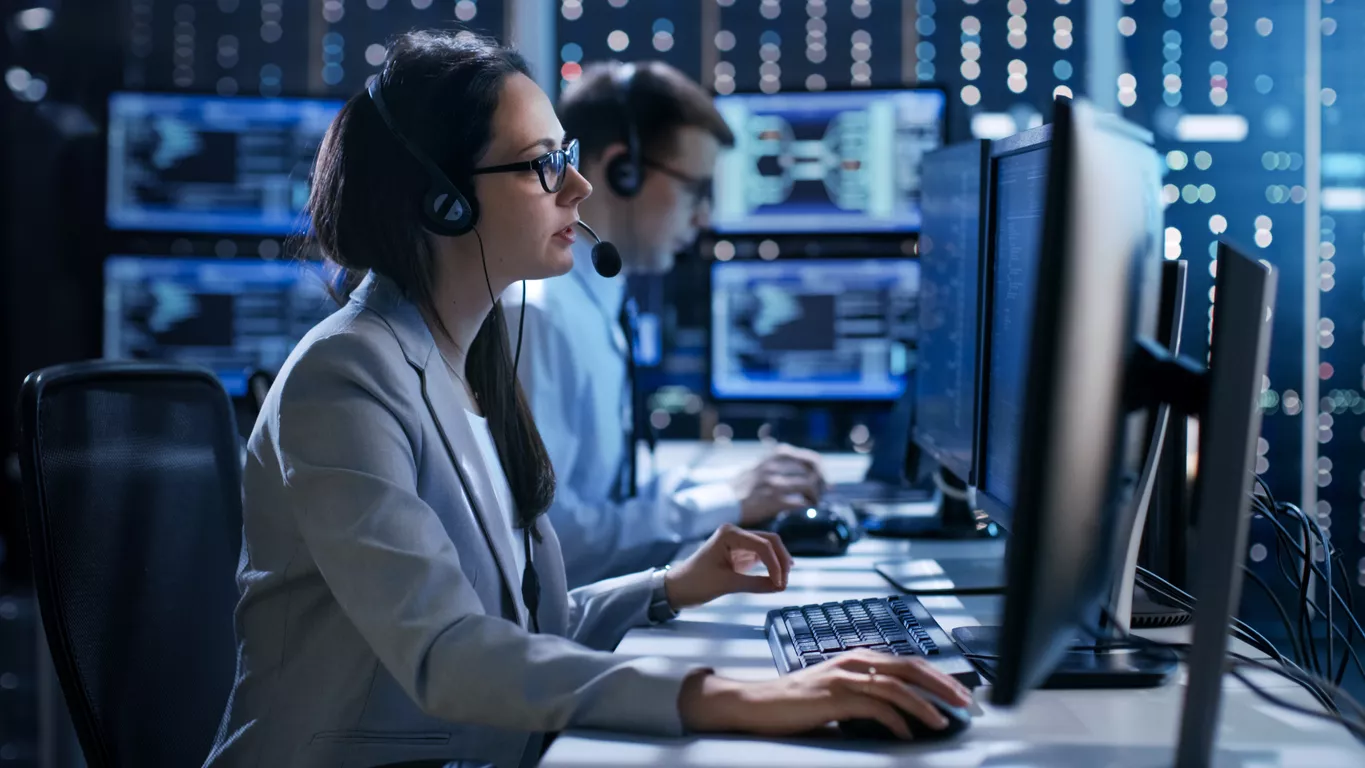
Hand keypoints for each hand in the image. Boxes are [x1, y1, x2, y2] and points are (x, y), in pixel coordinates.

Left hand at [663, 523, 794, 609]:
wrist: (677, 588)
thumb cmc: (695, 582)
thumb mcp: (727, 584)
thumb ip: (756, 584)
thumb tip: (780, 586)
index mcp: (729, 533)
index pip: (763, 545)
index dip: (775, 564)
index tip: (780, 584)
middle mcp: (735, 533)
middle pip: (769, 541)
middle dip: (781, 560)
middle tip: (785, 582)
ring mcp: (737, 542)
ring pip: (767, 547)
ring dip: (777, 563)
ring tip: (782, 582)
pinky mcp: (738, 553)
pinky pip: (760, 556)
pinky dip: (770, 566)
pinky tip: (776, 578)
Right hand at [678, 651, 973, 739]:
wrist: (760, 704)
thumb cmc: (800, 701)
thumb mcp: (839, 691)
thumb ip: (867, 692)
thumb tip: (901, 710)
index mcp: (859, 658)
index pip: (909, 662)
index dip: (938, 676)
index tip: (959, 693)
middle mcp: (855, 661)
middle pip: (910, 668)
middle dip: (942, 685)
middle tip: (965, 703)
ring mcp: (844, 677)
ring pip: (896, 686)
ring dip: (924, 705)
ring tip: (942, 721)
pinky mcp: (834, 696)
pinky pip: (874, 706)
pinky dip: (895, 721)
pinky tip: (906, 735)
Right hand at [730, 444, 827, 526]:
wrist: (722, 502)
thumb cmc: (740, 487)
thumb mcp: (758, 467)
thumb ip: (776, 465)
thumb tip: (799, 468)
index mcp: (773, 457)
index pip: (808, 458)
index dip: (819, 468)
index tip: (822, 477)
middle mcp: (775, 468)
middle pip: (812, 471)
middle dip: (821, 482)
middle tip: (822, 491)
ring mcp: (774, 484)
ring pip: (808, 486)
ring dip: (815, 495)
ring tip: (813, 502)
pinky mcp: (773, 501)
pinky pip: (799, 502)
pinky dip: (806, 506)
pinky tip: (804, 509)